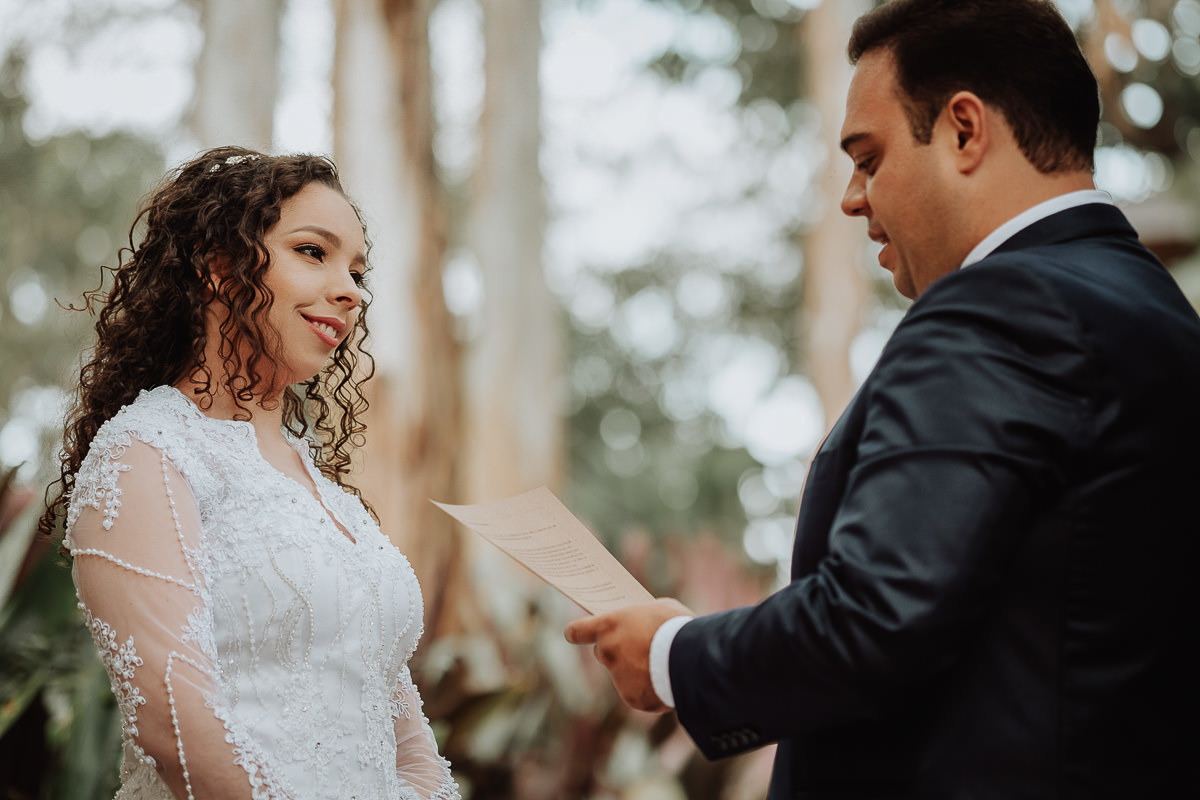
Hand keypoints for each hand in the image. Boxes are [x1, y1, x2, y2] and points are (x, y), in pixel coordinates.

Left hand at [564, 597, 693, 712]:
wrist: (691, 659)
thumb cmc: (676, 626)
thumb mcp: (658, 608)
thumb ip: (641, 617)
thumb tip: (641, 623)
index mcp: (608, 627)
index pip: (577, 631)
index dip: (577, 632)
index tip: (575, 634)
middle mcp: (607, 653)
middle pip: (601, 652)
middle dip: (615, 650)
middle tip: (637, 646)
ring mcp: (618, 678)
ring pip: (622, 673)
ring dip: (636, 670)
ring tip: (662, 664)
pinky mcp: (632, 698)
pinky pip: (637, 692)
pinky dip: (648, 688)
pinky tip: (665, 681)